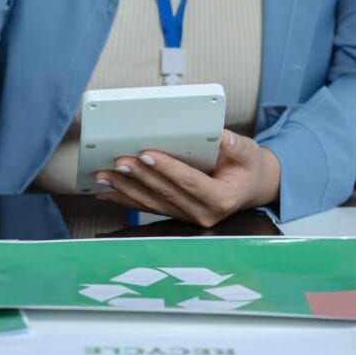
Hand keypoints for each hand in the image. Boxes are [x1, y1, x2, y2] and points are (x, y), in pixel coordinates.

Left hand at [94, 130, 280, 227]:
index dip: (167, 168)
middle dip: (140, 175)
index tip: (147, 153)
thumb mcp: (249, 153)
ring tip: (105, 174)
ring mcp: (187, 218)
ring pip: (151, 202)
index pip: (189, 182)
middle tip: (119, 160)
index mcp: (221, 199)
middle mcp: (202, 214)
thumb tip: (222, 137)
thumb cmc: (248, 167)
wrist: (250, 187)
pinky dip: (125, 198)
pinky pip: (147, 207)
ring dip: (125, 188)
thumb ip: (237, 146)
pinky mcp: (176, 215)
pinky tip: (106, 192)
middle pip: (165, 192)